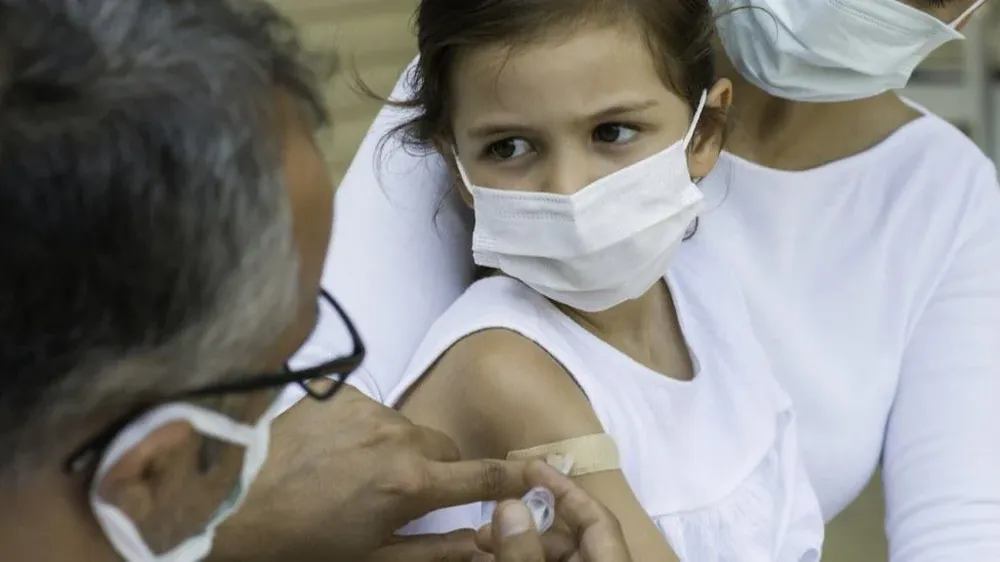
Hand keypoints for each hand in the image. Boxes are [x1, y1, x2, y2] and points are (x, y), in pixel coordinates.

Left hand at [210, 386, 533, 560]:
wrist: (229, 504)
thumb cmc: (302, 543)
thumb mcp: (373, 559)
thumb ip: (437, 551)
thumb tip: (482, 544)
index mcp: (411, 484)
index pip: (481, 476)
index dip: (512, 476)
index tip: (534, 471)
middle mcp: (396, 438)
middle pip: (443, 448)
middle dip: (436, 469)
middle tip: (404, 494)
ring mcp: (366, 411)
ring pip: (405, 428)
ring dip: (396, 449)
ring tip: (354, 474)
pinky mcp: (338, 395)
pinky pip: (369, 411)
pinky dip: (363, 431)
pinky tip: (331, 452)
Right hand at [480, 462, 632, 561]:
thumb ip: (524, 553)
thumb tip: (510, 505)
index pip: (597, 518)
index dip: (565, 489)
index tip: (531, 467)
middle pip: (571, 539)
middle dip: (529, 522)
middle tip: (489, 522)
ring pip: (555, 558)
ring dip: (519, 544)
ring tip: (482, 543)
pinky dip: (523, 560)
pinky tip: (494, 559)